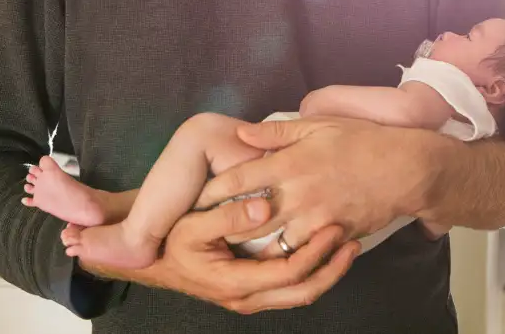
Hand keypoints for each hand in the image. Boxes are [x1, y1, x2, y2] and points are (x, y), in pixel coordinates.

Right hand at [74, 198, 359, 313]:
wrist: (152, 261)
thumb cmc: (172, 241)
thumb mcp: (194, 225)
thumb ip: (229, 216)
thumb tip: (265, 208)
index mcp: (236, 283)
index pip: (289, 274)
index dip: (315, 253)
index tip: (334, 229)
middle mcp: (247, 297)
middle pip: (303, 292)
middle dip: (332, 269)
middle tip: (353, 241)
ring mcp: (250, 297)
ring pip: (299, 294)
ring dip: (326, 271)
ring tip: (348, 245)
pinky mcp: (253, 289)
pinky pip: (289, 287)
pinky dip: (310, 270)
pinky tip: (322, 249)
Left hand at [195, 116, 447, 249]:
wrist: (405, 169)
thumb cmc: (362, 141)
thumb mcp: (318, 125)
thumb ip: (276, 133)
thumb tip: (241, 133)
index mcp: (291, 163)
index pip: (239, 178)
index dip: (212, 191)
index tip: (193, 198)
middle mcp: (299, 193)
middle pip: (248, 216)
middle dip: (223, 226)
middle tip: (201, 232)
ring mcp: (316, 218)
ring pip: (272, 242)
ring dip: (250, 248)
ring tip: (229, 251)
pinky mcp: (332, 235)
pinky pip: (302, 252)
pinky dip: (284, 256)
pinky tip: (269, 258)